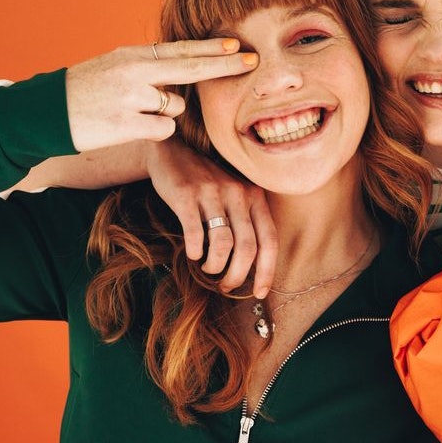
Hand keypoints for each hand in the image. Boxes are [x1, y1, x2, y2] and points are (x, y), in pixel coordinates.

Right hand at [64, 38, 256, 151]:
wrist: (46, 112)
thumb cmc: (85, 90)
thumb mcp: (115, 65)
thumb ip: (149, 65)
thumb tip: (186, 65)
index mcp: (133, 55)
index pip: (181, 49)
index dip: (212, 47)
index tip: (238, 44)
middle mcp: (135, 72)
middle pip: (191, 68)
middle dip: (225, 65)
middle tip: (252, 60)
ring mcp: (131, 98)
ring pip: (174, 107)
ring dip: (163, 113)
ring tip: (130, 111)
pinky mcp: (127, 124)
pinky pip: (162, 130)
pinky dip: (153, 131)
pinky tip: (128, 126)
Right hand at [145, 138, 277, 298]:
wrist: (172, 151)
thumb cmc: (206, 183)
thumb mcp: (234, 196)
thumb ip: (245, 223)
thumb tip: (250, 267)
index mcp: (254, 196)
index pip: (269, 240)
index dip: (267, 270)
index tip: (259, 292)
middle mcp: (237, 193)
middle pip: (247, 247)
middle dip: (237, 275)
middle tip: (225, 285)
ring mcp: (212, 193)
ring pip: (222, 243)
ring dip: (215, 265)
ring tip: (207, 268)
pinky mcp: (186, 195)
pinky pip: (194, 232)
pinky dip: (194, 250)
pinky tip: (192, 254)